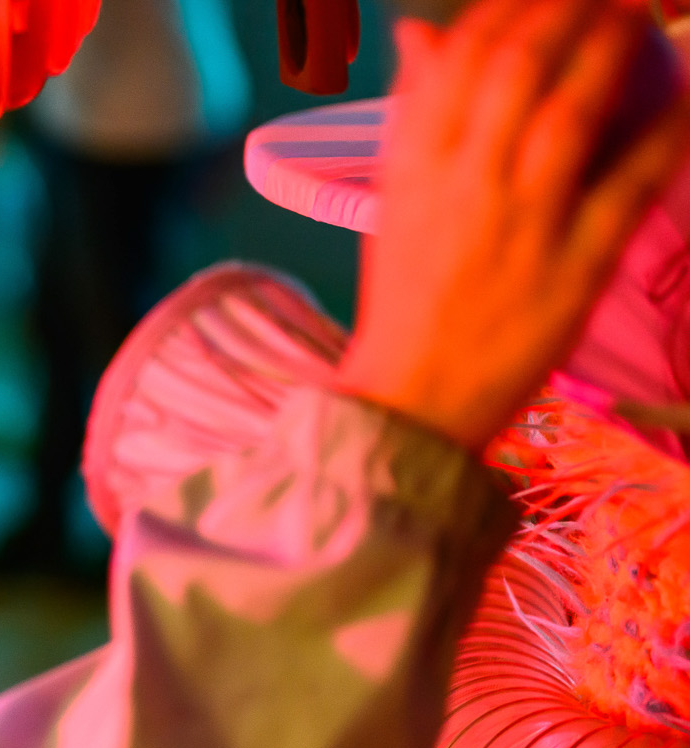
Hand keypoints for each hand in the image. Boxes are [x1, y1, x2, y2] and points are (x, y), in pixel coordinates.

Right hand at [336, 0, 689, 449]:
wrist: (412, 400)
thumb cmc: (407, 297)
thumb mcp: (395, 200)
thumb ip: (414, 115)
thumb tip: (420, 34)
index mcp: (413, 169)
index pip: (460, 59)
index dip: (508, 7)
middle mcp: (462, 188)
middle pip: (517, 69)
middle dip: (567, 10)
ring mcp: (519, 228)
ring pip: (569, 114)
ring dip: (611, 52)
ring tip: (639, 18)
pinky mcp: (572, 269)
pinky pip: (627, 185)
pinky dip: (662, 133)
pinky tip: (685, 98)